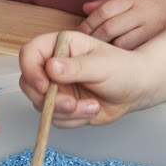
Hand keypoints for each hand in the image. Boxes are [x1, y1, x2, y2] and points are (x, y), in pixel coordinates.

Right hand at [17, 29, 156, 127]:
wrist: (136, 89)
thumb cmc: (123, 69)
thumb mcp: (102, 65)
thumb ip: (76, 67)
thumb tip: (51, 67)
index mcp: (60, 45)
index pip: (30, 53)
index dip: (31, 70)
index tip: (44, 86)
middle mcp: (53, 66)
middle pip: (29, 83)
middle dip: (50, 99)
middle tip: (72, 104)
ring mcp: (56, 87)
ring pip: (41, 105)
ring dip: (66, 112)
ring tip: (93, 106)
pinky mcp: (61, 105)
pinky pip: (55, 118)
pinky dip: (73, 119)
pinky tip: (92, 109)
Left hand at [81, 0, 165, 49]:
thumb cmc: (150, 3)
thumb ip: (107, 3)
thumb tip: (85, 8)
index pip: (104, 11)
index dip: (88, 23)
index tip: (80, 32)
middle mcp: (142, 13)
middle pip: (110, 28)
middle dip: (94, 38)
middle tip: (85, 45)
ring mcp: (150, 29)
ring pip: (120, 43)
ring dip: (105, 49)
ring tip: (98, 53)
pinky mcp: (156, 42)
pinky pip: (133, 52)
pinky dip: (120, 56)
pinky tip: (115, 58)